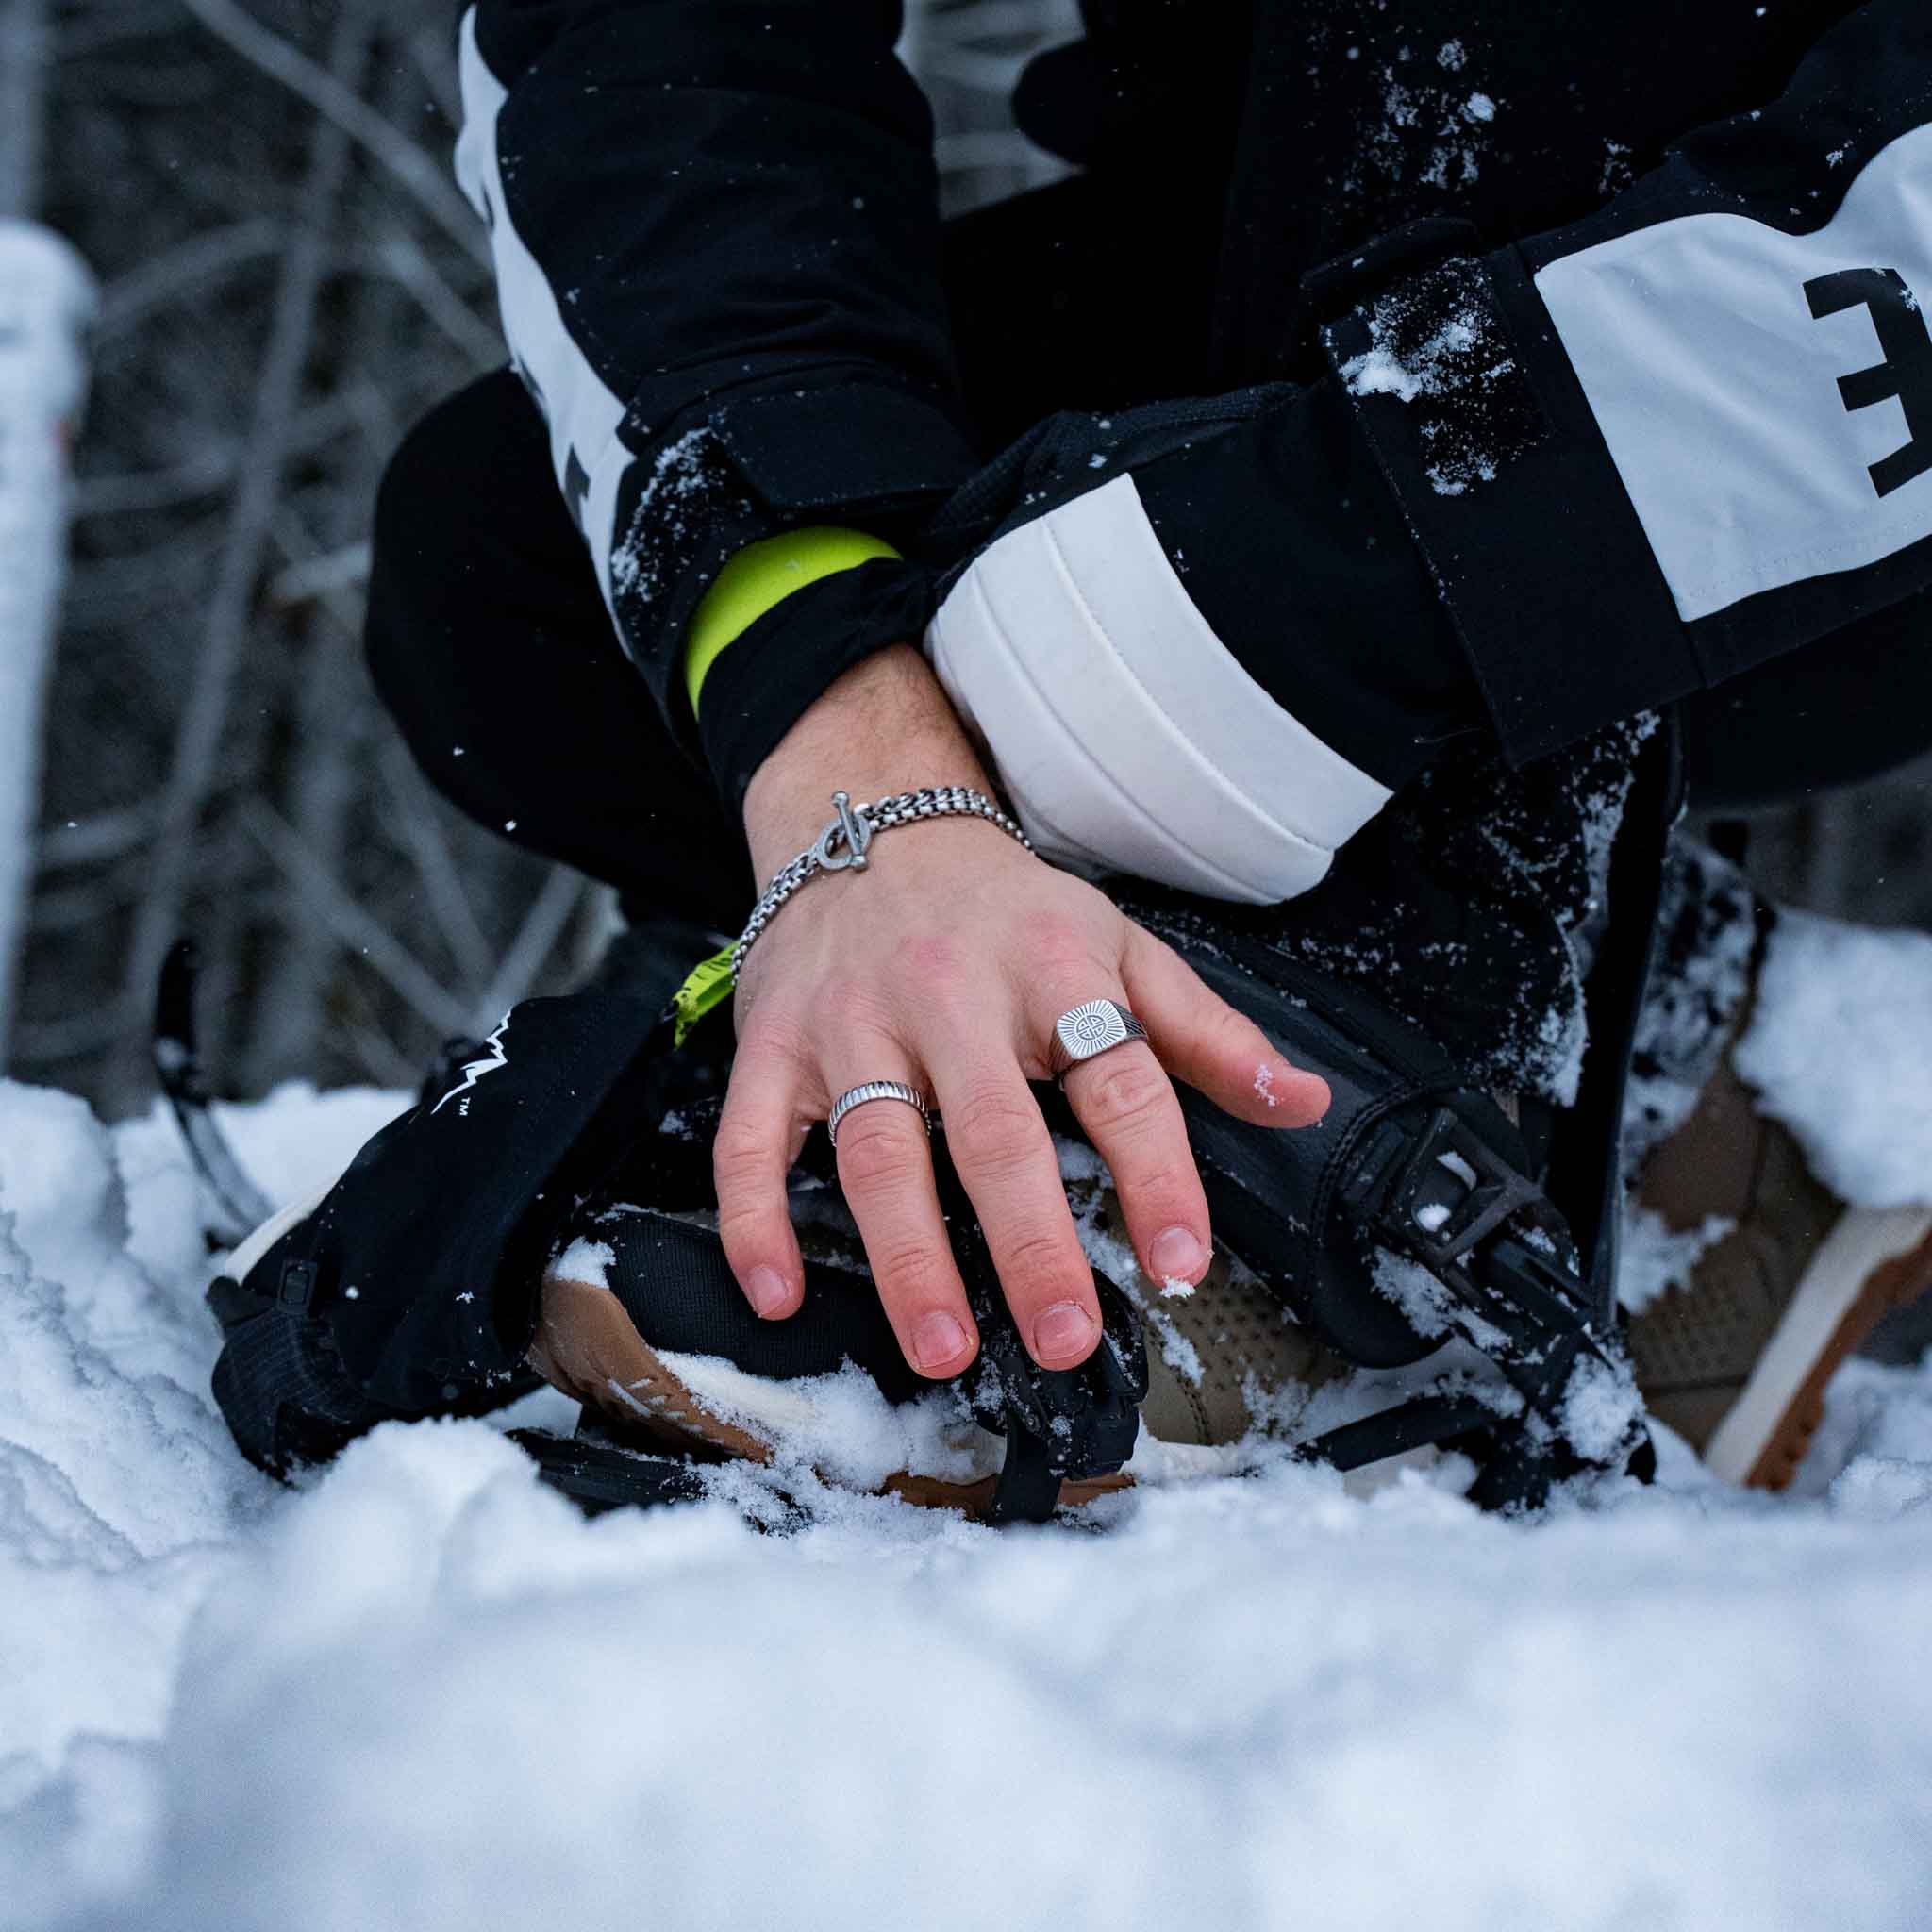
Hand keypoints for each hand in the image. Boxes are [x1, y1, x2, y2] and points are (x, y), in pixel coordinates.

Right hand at [716, 645, 1330, 1377]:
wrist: (869, 823)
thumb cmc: (1005, 910)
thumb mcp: (1119, 946)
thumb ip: (1206, 1033)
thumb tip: (1303, 1103)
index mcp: (1053, 971)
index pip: (1120, 1082)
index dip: (1158, 1178)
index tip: (1181, 1265)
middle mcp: (951, 996)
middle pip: (994, 1133)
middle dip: (1030, 1246)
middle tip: (1061, 1340)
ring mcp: (852, 1022)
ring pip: (877, 1149)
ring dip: (907, 1257)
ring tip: (940, 1346)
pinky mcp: (773, 1046)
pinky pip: (751, 1139)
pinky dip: (755, 1219)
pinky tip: (776, 1291)